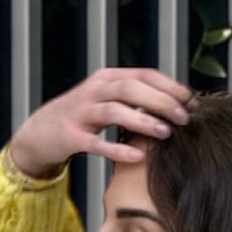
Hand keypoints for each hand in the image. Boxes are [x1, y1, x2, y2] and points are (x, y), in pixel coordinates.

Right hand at [9, 66, 196, 179]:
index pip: (143, 75)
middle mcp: (95, 90)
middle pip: (131, 88)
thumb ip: (135, 100)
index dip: (169, 86)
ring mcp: (81, 112)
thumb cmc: (82, 118)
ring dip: (142, 120)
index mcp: (107, 78)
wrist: (39, 133)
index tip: (192, 101)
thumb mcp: (108, 101)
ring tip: (165, 133)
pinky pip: (96, 143)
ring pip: (114, 110)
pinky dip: (117, 149)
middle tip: (185, 118)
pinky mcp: (71, 136)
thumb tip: (175, 107)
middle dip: (161, 101)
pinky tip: (137, 156)